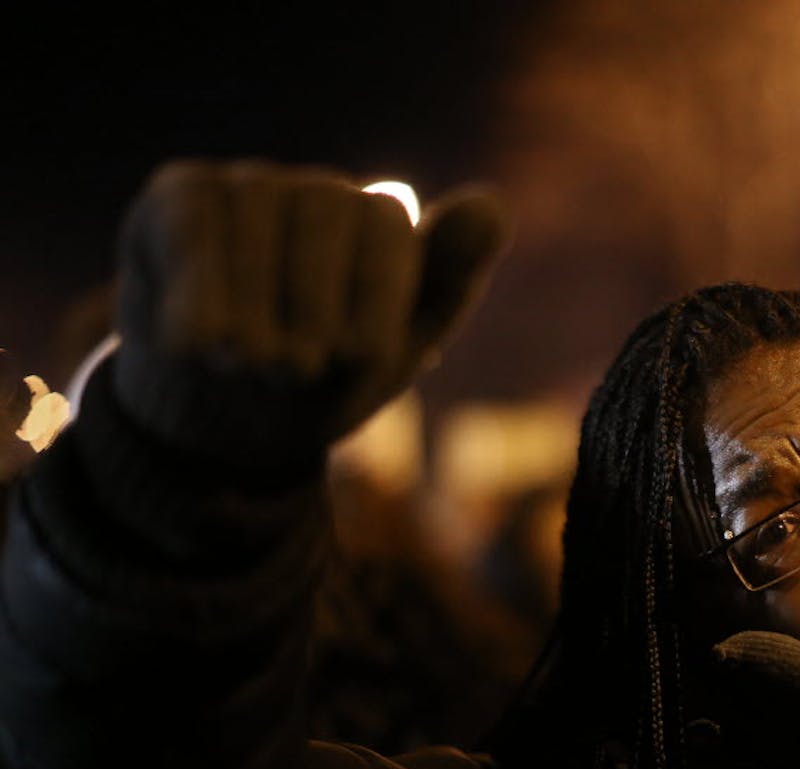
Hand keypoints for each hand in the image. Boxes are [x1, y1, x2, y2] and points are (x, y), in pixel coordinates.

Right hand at [109, 159, 507, 469]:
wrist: (221, 423)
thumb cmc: (321, 386)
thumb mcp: (391, 353)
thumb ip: (445, 280)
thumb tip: (489, 206)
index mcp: (386, 227)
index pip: (389, 227)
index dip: (376, 295)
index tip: (359, 356)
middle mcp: (324, 194)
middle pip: (328, 211)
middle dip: (313, 302)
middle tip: (297, 372)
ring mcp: (253, 186)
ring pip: (257, 212)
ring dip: (252, 305)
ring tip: (248, 365)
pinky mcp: (184, 196)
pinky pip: (194, 225)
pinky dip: (198, 291)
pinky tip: (197, 345)